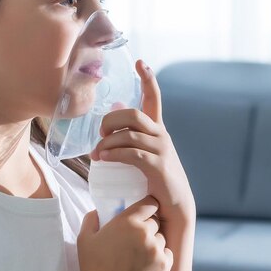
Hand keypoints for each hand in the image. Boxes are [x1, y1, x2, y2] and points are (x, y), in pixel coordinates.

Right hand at [77, 196, 173, 270]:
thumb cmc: (93, 268)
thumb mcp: (84, 239)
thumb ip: (90, 220)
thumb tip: (96, 212)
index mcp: (128, 221)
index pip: (150, 203)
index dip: (148, 207)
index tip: (145, 212)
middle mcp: (145, 232)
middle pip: (156, 221)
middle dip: (148, 226)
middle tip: (137, 238)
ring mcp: (156, 249)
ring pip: (162, 238)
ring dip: (154, 242)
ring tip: (139, 255)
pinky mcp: (164, 265)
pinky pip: (168, 253)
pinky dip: (161, 257)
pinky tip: (147, 264)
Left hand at [90, 59, 196, 230]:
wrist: (173, 209)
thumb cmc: (155, 183)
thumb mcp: (145, 157)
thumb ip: (131, 141)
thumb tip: (108, 126)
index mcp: (158, 131)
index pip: (154, 98)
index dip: (148, 79)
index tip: (140, 62)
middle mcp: (162, 136)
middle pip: (133, 114)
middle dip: (111, 119)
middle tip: (99, 133)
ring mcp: (162, 151)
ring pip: (129, 135)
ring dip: (107, 142)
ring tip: (96, 154)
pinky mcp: (158, 167)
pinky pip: (132, 153)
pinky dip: (114, 154)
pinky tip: (103, 159)